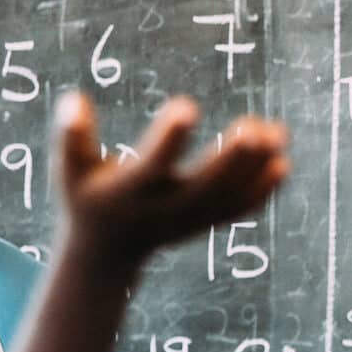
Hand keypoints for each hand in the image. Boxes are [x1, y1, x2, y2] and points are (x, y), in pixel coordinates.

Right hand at [53, 92, 288, 264]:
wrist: (106, 254)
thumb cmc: (86, 198)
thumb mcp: (68, 171)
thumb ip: (70, 137)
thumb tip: (74, 98)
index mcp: (128, 193)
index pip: (151, 165)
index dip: (169, 137)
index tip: (187, 105)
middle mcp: (162, 210)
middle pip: (203, 186)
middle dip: (232, 158)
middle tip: (256, 126)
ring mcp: (187, 220)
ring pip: (228, 197)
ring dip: (256, 168)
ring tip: (278, 131)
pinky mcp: (204, 224)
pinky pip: (238, 210)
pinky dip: (263, 190)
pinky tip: (283, 161)